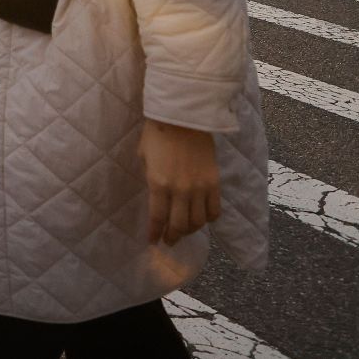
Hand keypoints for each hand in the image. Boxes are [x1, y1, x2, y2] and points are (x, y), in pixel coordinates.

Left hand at [140, 120, 220, 245]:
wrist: (184, 117)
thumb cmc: (157, 133)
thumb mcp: (144, 157)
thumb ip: (150, 178)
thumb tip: (155, 194)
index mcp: (158, 184)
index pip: (157, 218)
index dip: (155, 233)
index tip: (153, 242)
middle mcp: (180, 191)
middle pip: (179, 225)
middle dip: (173, 237)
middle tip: (169, 241)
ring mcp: (200, 188)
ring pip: (198, 221)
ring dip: (190, 230)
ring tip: (184, 231)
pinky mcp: (214, 182)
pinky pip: (214, 210)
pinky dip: (209, 219)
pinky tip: (203, 219)